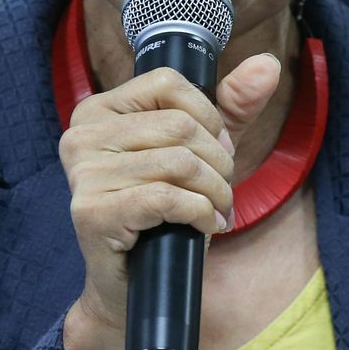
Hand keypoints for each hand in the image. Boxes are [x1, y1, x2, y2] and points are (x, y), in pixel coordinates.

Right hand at [59, 53, 281, 349]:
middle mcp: (81, 135)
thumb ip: (232, 105)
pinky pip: (167, 198)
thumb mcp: (201, 150)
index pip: (168, 83)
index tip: (218, 151)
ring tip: (216, 210)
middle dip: (219, 162)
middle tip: (222, 190)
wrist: (131, 285)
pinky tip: (204, 226)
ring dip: (215, 192)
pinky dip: (200, 213)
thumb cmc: (163, 213)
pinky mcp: (92, 212)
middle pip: (180, 126)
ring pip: (179, 162)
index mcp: (98, 110)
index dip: (210, 118)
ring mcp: (82, 174)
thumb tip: (267, 64)